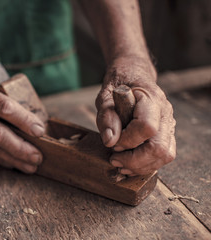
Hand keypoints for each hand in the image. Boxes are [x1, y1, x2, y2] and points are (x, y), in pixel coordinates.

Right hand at [0, 74, 44, 172]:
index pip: (6, 108)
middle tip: (38, 157)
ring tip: (31, 166)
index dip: (24, 121)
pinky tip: (15, 164)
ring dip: (14, 159)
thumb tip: (34, 121)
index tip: (40, 131)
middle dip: (21, 148)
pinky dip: (2, 159)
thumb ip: (6, 100)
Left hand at [95, 57, 175, 174]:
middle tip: (114, 159)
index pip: (146, 127)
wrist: (134, 75)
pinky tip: (130, 165)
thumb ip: (106, 116)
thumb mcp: (105, 95)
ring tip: (120, 164)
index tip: (112, 143)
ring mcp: (169, 124)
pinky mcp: (167, 134)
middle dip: (134, 160)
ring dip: (141, 166)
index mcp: (151, 99)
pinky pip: (164, 155)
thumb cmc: (119, 84)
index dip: (127, 140)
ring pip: (165, 155)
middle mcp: (165, 113)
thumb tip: (110, 141)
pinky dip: (147, 165)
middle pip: (159, 147)